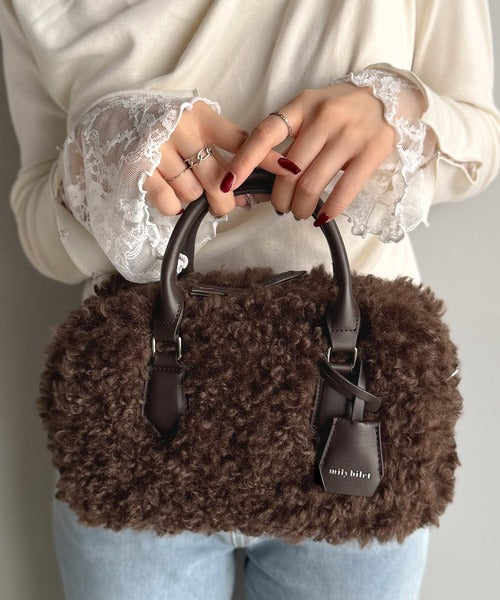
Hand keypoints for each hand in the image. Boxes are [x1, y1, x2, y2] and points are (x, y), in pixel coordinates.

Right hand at [142, 101, 296, 216]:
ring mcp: (159, 148)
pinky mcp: (139, 168)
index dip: (266, 158)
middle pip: (219, 180)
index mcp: (201, 116)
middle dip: (226, 199)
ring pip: (193, 194)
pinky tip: (170, 192)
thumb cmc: (165, 128)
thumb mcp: (197, 127)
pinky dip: (174, 206)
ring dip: (194, 198)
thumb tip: (249, 194)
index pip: (242, 141)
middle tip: (224, 202)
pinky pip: (169, 203)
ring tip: (184, 184)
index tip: (289, 169)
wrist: (114, 118)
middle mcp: (181, 128)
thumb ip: (222, 153)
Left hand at [219, 83, 395, 224]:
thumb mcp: (311, 109)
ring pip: (312, 184)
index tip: (229, 184)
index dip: (244, 162)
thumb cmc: (341, 109)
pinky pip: (344, 190)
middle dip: (279, 198)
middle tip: (280, 207)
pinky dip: (329, 210)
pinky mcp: (372, 152)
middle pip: (288, 171)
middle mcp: (325, 117)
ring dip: (300, 207)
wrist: (391, 97)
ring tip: (299, 212)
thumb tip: (258, 173)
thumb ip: (288, 135)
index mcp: (302, 105)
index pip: (264, 134)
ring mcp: (350, 134)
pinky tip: (322, 217)